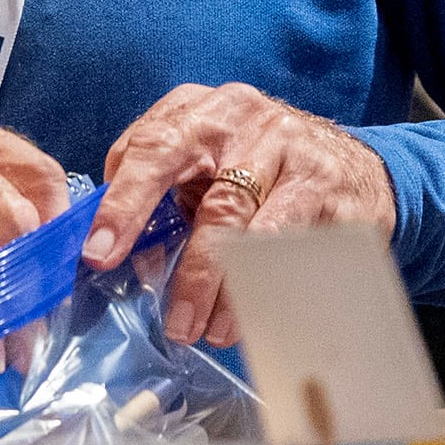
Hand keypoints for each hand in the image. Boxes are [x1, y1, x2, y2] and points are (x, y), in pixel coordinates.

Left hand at [83, 83, 394, 346]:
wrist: (344, 158)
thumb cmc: (249, 161)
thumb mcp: (197, 157)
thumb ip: (158, 192)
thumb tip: (127, 255)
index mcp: (201, 113)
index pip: (152, 150)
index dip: (124, 205)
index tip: (100, 255)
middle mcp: (252, 127)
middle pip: (219, 204)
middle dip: (195, 272)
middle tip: (176, 323)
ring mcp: (302, 160)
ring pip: (265, 237)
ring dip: (237, 293)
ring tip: (214, 331)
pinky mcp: (341, 198)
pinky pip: (305, 255)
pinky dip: (278, 290)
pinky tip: (261, 316)